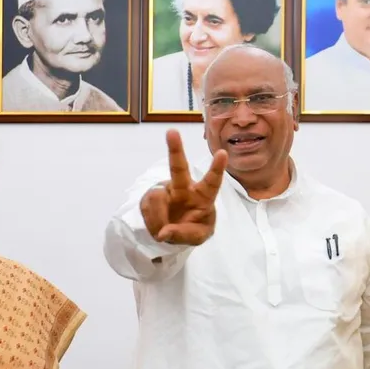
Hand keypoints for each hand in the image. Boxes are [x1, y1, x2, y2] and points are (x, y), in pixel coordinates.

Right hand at [140, 129, 227, 245]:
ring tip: (163, 231)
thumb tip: (163, 233)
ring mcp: (165, 190)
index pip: (212, 182)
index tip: (223, 153)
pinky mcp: (150, 197)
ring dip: (158, 219)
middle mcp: (184, 187)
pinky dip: (152, 222)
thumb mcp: (198, 236)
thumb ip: (185, 234)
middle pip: (179, 167)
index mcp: (203, 195)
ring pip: (157, 198)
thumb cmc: (194, 228)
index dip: (217, 168)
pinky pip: (147, 207)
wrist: (174, 231)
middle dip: (175, 149)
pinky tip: (157, 226)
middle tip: (172, 132)